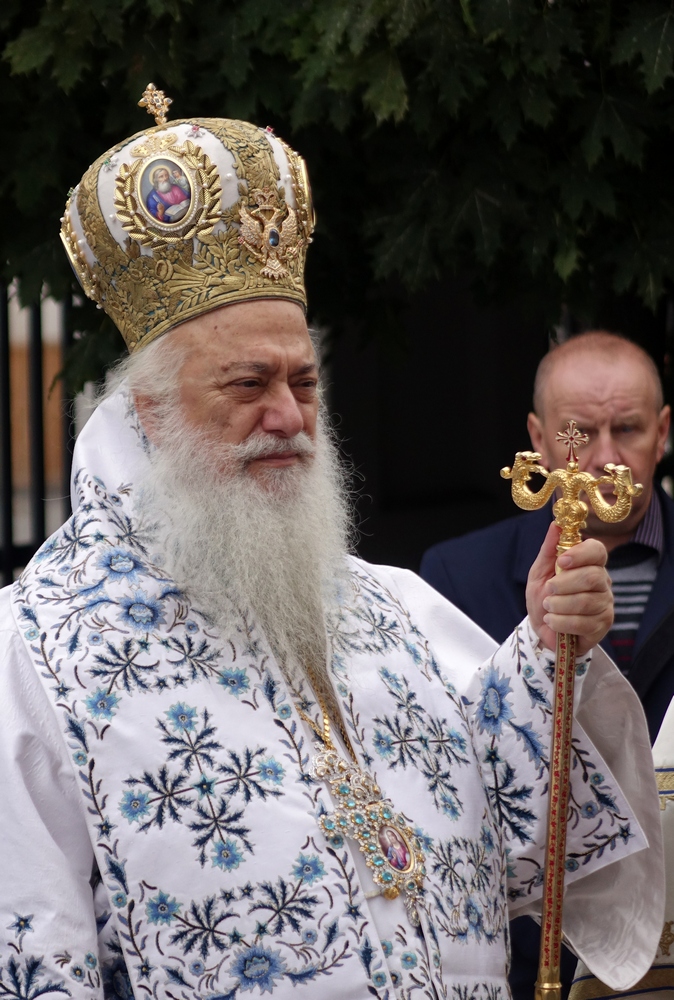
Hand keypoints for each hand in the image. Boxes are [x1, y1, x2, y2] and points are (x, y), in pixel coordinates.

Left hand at [526, 522, 611, 655]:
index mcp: (589, 564)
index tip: (561, 562)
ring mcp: (605, 604)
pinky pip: (583, 622)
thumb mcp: (540, 572)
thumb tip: (556, 524)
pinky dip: (560, 622)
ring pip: (586, 600)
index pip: (597, 550)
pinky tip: (552, 621)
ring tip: (548, 607)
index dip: (580, 554)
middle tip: (549, 590)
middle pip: (592, 576)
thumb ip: (549, 549)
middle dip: (564, 584)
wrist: (543, 629)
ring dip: (559, 605)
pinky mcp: (602, 625)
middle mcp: (602, 582)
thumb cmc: (544, 597)